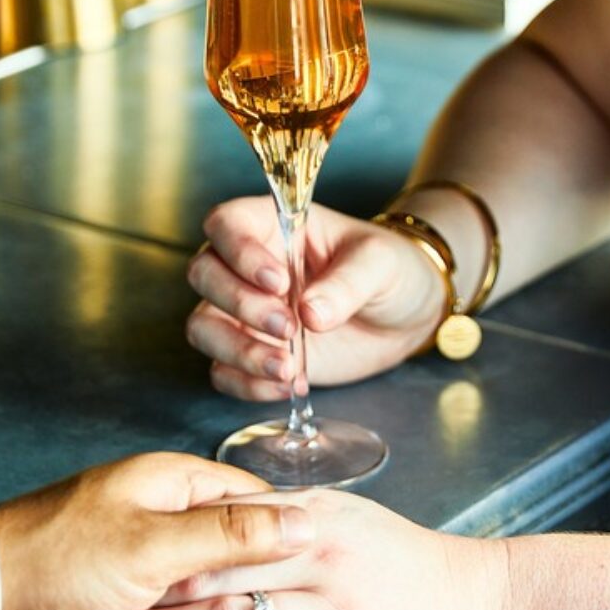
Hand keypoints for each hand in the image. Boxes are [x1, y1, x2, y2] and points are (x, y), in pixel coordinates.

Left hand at [0, 454, 311, 609]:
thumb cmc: (57, 561)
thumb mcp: (155, 548)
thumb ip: (232, 536)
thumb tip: (305, 523)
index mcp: (174, 481)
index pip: (257, 504)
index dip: (280, 546)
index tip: (297, 585)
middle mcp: (162, 508)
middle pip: (234, 552)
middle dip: (239, 603)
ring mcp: (142, 549)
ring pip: (204, 592)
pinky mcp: (123, 587)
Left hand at [97, 491, 508, 609]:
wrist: (478, 609)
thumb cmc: (407, 567)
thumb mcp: (346, 521)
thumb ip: (284, 519)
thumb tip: (220, 514)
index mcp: (318, 515)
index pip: (226, 518)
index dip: (169, 536)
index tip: (121, 549)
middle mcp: (322, 555)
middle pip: (215, 564)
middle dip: (152, 583)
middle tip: (104, 596)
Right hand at [185, 197, 445, 399]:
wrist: (406, 318)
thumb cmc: (390, 271)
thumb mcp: (380, 264)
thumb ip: (347, 283)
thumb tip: (311, 313)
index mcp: (274, 226)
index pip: (226, 224)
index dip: (240, 252)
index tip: (279, 282)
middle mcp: (247, 267)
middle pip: (204, 275)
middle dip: (241, 306)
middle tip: (289, 327)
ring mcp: (245, 313)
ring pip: (204, 327)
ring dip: (238, 351)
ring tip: (288, 368)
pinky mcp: (254, 354)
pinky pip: (223, 371)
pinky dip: (247, 384)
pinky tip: (288, 385)